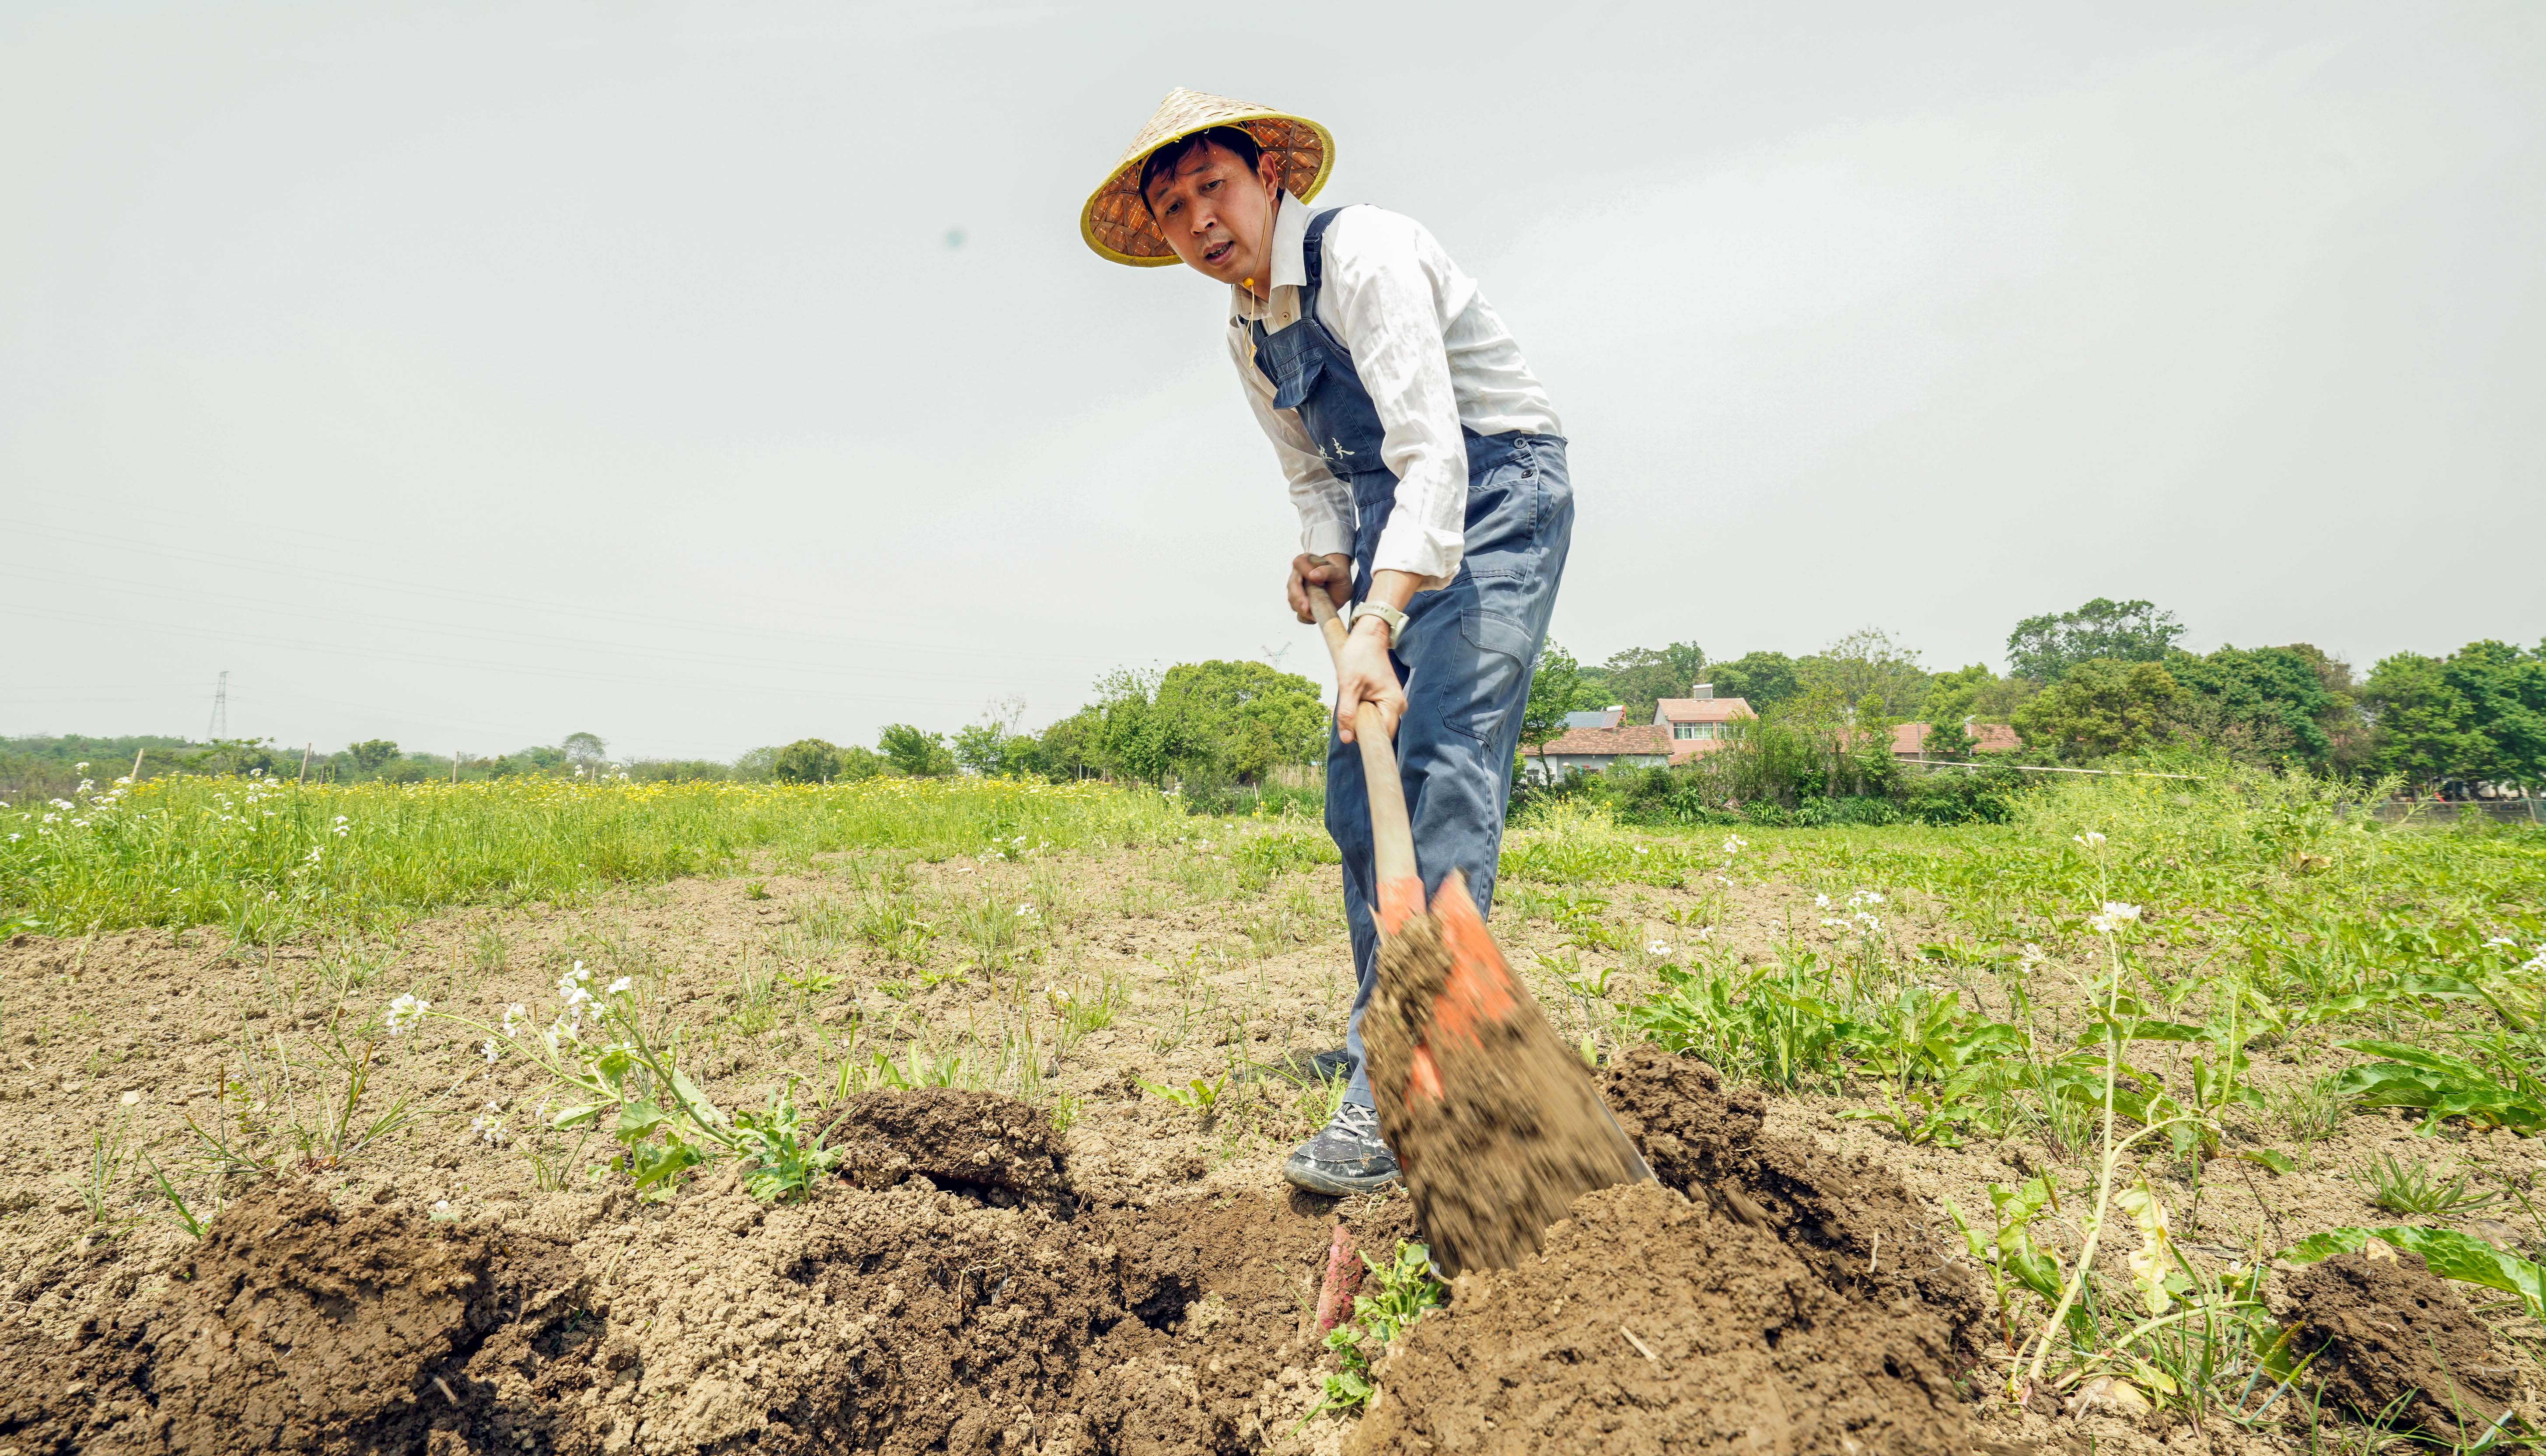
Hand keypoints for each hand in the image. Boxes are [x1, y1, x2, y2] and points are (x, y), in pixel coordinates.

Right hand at [1286, 552, 1354, 623]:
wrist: (1340, 587)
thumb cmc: (1338, 577)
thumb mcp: (1339, 573)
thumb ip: (1328, 571)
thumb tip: (1314, 575)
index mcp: (1304, 561)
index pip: (1299, 563)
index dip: (1306, 573)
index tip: (1320, 583)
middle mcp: (1297, 575)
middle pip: (1291, 585)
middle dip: (1299, 597)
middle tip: (1307, 607)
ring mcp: (1295, 590)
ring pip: (1292, 599)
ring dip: (1301, 608)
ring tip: (1313, 614)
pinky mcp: (1299, 603)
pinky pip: (1297, 611)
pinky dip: (1304, 616)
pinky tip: (1313, 616)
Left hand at [1334, 619, 1406, 743]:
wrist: (1368, 636)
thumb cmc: (1359, 656)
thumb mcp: (1348, 686)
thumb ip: (1347, 714)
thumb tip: (1347, 739)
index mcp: (1393, 703)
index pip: (1382, 735)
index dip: (1366, 738)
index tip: (1352, 734)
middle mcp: (1398, 705)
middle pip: (1379, 729)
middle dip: (1361, 725)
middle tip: (1348, 708)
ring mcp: (1394, 702)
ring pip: (1375, 721)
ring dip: (1361, 716)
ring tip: (1353, 697)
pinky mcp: (1387, 698)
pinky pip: (1375, 712)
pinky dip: (1363, 709)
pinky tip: (1357, 695)